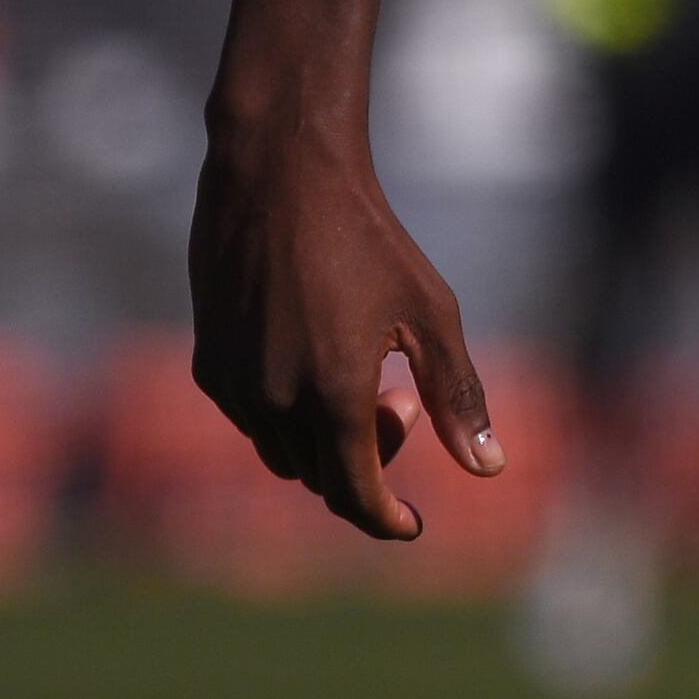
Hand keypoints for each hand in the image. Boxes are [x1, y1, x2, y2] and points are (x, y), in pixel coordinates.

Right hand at [187, 118, 501, 539]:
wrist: (279, 175)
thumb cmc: (368, 237)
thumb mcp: (430, 312)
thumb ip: (457, 395)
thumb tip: (490, 468)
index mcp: (332, 396)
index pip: (355, 494)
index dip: (386, 518)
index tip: (413, 523)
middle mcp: (272, 403)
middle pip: (321, 478)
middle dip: (368, 462)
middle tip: (404, 404)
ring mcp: (232, 386)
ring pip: (283, 454)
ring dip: (327, 441)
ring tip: (371, 376)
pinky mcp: (208, 363)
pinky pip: (252, 420)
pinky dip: (290, 415)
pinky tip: (320, 359)